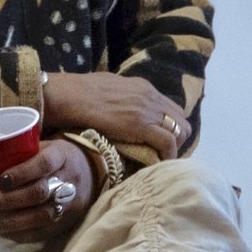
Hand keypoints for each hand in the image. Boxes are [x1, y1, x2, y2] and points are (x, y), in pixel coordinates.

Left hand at [0, 139, 95, 243]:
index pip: (44, 163)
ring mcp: (71, 203)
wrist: (91, 173)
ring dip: (13, 222)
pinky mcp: (68, 221)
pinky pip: (45, 232)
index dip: (22, 173)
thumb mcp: (39, 148)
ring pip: (42, 215)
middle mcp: (69, 179)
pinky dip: (22, 234)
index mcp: (61, 155)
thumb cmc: (53, 158)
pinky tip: (3, 233)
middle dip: (10, 200)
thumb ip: (9, 160)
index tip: (0, 180)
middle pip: (40, 193)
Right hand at [40, 71, 189, 158]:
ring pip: (181, 131)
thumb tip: (118, 108)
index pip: (170, 107)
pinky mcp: (142, 125)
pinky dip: (167, 155)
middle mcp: (151, 96)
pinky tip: (158, 164)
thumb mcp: (107, 88)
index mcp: (143, 87)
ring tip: (160, 159)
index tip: (160, 139)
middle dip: (176, 137)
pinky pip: (168, 142)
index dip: (168, 125)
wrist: (70, 95)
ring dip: (174, 147)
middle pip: (181, 119)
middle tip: (162, 152)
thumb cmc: (79, 92)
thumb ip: (121, 97)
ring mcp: (148, 110)